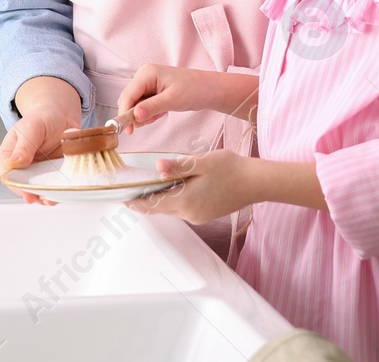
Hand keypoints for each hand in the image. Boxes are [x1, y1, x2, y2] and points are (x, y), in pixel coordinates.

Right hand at [0, 76, 82, 205]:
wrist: (60, 117)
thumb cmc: (42, 119)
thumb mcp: (32, 127)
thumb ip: (24, 145)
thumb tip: (13, 164)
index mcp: (7, 157)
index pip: (7, 176)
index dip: (17, 186)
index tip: (28, 192)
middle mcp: (20, 169)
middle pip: (23, 189)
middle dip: (34, 195)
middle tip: (44, 197)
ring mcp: (36, 176)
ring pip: (38, 193)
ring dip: (47, 196)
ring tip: (54, 197)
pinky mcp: (51, 178)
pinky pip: (53, 189)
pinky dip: (58, 192)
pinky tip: (62, 191)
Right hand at [117, 64, 256, 131]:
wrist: (209, 90)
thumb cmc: (194, 90)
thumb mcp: (172, 100)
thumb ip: (151, 108)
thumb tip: (134, 116)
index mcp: (147, 73)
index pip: (128, 95)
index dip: (124, 113)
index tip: (126, 130)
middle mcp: (144, 76)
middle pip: (128, 100)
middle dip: (134, 115)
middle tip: (147, 123)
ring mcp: (148, 83)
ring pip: (135, 104)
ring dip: (143, 115)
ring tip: (160, 115)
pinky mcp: (152, 91)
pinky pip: (143, 105)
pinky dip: (149, 113)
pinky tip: (161, 112)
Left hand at [124, 150, 258, 223]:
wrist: (256, 183)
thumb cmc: (231, 169)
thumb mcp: (202, 163)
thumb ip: (178, 166)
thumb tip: (157, 167)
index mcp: (185, 200)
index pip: (152, 204)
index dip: (135, 202)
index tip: (122, 198)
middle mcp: (189, 213)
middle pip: (159, 208)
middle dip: (145, 201)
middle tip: (131, 190)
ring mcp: (198, 216)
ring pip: (171, 209)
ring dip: (160, 200)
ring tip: (149, 187)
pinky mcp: (205, 215)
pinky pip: (183, 209)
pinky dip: (174, 200)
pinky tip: (174, 188)